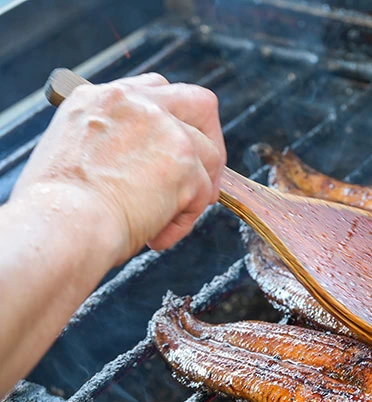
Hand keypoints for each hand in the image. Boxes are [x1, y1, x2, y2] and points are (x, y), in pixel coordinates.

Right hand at [13, 72, 225, 263]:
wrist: (60, 225)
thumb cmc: (55, 207)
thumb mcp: (70, 151)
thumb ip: (108, 142)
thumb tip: (137, 163)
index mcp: (100, 98)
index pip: (155, 90)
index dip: (172, 121)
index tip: (172, 148)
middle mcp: (135, 104)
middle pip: (198, 103)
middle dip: (210, 138)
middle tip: (203, 175)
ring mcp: (165, 130)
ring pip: (209, 155)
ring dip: (196, 191)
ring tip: (167, 219)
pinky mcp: (185, 162)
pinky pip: (202, 193)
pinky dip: (184, 220)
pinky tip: (157, 235)